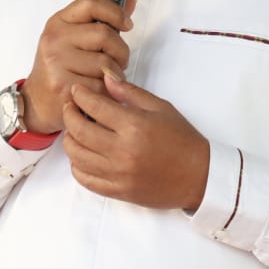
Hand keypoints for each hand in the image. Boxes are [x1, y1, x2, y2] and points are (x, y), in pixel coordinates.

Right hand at [23, 0, 134, 134]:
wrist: (37, 100)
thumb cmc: (60, 66)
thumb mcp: (75, 37)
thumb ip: (103, 19)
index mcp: (59, 22)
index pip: (91, 4)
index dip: (115, 12)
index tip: (127, 24)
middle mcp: (55, 39)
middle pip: (104, 35)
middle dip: (121, 51)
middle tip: (119, 61)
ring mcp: (57, 63)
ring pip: (106, 63)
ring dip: (116, 74)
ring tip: (108, 77)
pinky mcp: (63, 86)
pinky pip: (101, 86)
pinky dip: (108, 91)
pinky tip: (100, 91)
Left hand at [64, 68, 209, 211]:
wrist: (199, 176)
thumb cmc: (182, 139)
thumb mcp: (160, 108)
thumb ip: (129, 92)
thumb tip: (105, 76)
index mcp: (134, 126)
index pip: (94, 106)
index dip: (79, 96)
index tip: (76, 91)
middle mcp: (122, 151)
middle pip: (79, 130)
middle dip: (69, 114)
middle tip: (70, 107)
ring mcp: (118, 174)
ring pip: (77, 156)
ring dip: (70, 140)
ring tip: (75, 130)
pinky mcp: (118, 192)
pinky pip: (85, 179)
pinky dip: (77, 166)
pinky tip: (82, 155)